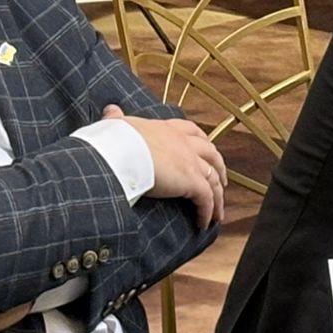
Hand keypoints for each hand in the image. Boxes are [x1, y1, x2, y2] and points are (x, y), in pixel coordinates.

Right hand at [103, 106, 225, 227]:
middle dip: (219, 168)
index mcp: (167, 129)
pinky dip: (208, 212)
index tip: (207, 150)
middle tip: (221, 181)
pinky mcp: (192, 182)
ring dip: (218, 197)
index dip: (202, 141)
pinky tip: (204, 223)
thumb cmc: (116, 139)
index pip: (192, 131)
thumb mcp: (117, 126)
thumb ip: (116, 119)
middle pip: (212, 154)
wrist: (121, 150)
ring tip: (217, 212)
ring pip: (213, 180)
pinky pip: (206, 199)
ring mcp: (191, 162)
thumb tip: (111, 110)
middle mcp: (184, 143)